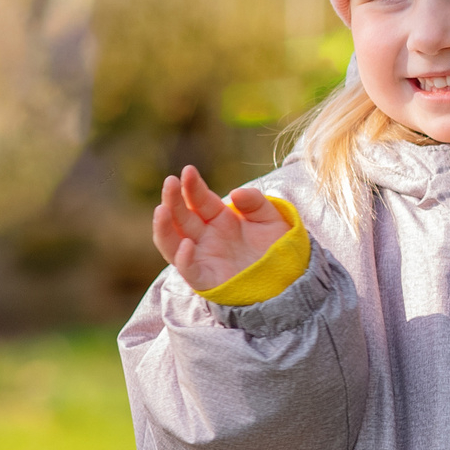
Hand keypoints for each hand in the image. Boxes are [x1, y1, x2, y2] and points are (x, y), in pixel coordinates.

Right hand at [154, 165, 291, 291]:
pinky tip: (186, 244)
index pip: (199, 199)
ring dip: (164, 227)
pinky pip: (188, 269)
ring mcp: (203, 257)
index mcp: (219, 219)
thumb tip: (235, 194)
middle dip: (173, 199)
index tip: (188, 171)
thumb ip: (256, 203)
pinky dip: (183, 258)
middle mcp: (206, 237)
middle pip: (181, 217)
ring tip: (161, 209)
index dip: (192, 185)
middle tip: (169, 181)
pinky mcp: (205, 279)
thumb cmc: (276, 248)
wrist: (287, 277)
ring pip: (172, 242)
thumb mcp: (270, 219)